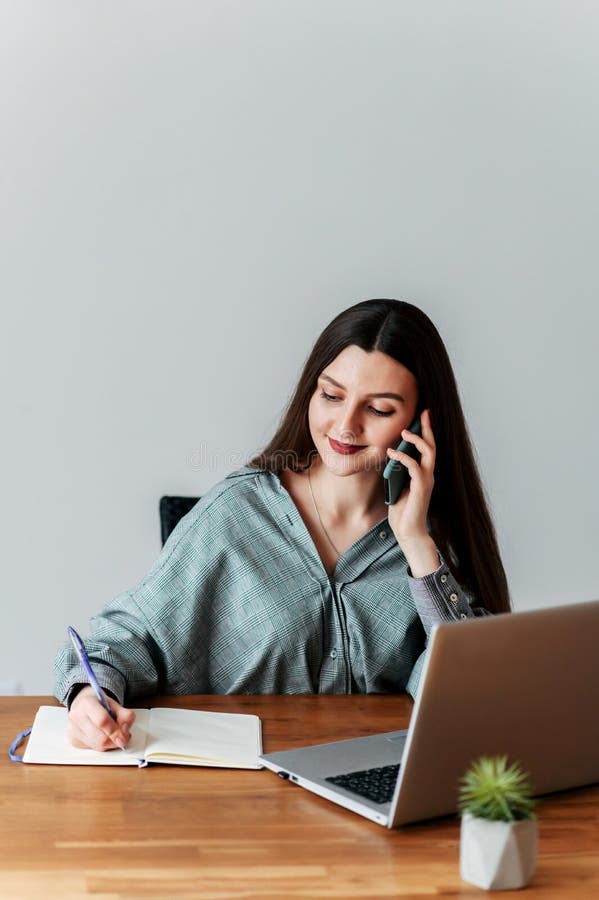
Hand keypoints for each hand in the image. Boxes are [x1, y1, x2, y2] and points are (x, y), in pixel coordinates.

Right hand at [68, 685, 135, 750]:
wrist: (84, 704)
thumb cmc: (100, 704)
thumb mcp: (116, 705)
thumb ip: (126, 716)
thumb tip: (125, 732)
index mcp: (87, 703)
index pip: (102, 721)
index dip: (115, 731)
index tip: (124, 737)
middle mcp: (76, 716)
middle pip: (100, 738)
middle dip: (115, 740)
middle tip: (123, 736)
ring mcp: (72, 729)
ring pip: (97, 746)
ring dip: (110, 744)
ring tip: (113, 735)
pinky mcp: (73, 740)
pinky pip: (92, 749)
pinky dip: (102, 746)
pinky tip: (102, 736)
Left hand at [386, 409, 437, 572]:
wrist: (408, 531)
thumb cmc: (402, 511)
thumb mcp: (396, 485)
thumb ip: (397, 471)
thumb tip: (389, 455)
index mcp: (423, 473)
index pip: (428, 448)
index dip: (426, 431)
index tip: (423, 415)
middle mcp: (428, 474)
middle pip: (433, 445)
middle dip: (428, 428)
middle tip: (423, 413)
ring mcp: (426, 480)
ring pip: (428, 453)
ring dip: (417, 440)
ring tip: (405, 431)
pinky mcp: (421, 487)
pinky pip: (414, 466)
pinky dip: (403, 457)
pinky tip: (392, 453)